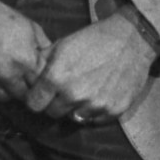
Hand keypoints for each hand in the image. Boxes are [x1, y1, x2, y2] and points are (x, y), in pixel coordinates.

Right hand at [0, 0, 51, 106]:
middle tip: (18, 75)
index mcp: (25, 60)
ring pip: (3, 99)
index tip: (33, 75)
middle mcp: (6, 73)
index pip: (41, 85)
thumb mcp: (28, 26)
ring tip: (1, 75)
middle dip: (23, 86)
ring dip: (5, 90)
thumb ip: (44, 46)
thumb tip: (51, 61)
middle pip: (23, 95)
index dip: (38, 80)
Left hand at [23, 13, 154, 124]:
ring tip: (82, 92)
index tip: (41, 95)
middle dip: (54, 104)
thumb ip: (42, 62)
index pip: (34, 104)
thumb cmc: (93, 39)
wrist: (131, 39)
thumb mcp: (61, 44)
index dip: (36, 99)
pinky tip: (98, 94)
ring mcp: (94, 105)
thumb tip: (28, 74)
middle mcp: (73, 95)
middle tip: (63, 92)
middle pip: (52, 114)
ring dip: (74, 109)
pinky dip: (93, 111)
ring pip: (73, 118)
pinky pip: (95, 120)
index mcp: (56, 77)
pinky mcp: (113, 111)